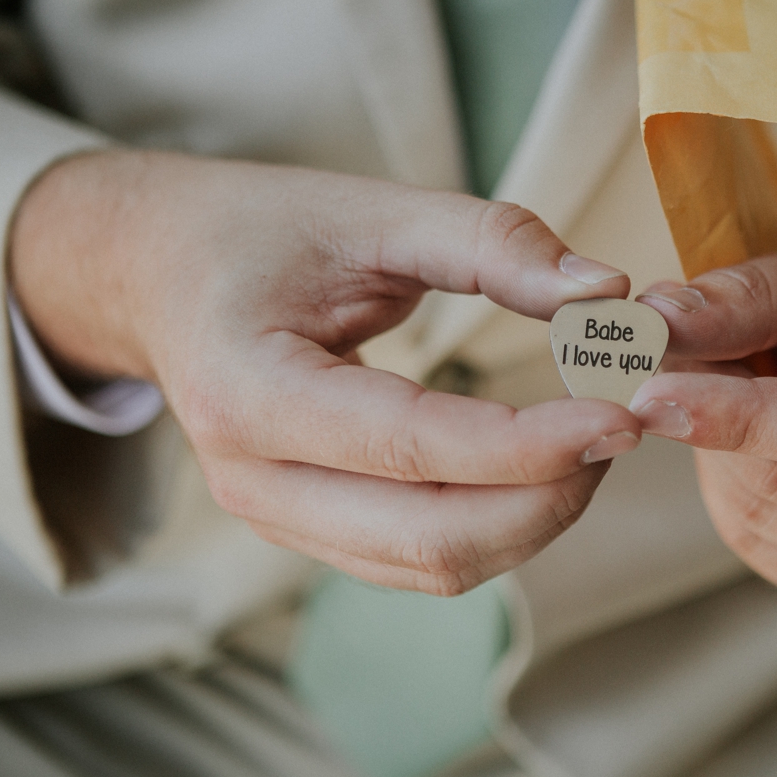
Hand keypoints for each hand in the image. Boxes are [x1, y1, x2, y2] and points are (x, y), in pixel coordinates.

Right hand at [10, 151, 643, 594]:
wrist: (155, 273)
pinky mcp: (302, 531)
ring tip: (587, 438)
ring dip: (532, 519)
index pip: (412, 448)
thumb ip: (489, 242)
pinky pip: (416, 561)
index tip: (621, 408)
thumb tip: (607, 295)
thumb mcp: (367, 210)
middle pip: (431, 538)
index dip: (529, 443)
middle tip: (621, 422)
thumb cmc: (254, 231)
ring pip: (432, 567)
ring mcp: (270, 518)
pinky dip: (495, 526)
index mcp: (246, 391)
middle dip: (548, 495)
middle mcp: (248, 478)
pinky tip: (538, 465)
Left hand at [628, 238, 776, 613]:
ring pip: (759, 516)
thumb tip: (658, 319)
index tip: (647, 392)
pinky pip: (758, 544)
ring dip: (715, 450)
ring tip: (734, 389)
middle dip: (709, 416)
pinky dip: (730, 488)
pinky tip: (752, 443)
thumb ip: (753, 298)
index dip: (732, 416)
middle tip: (681, 355)